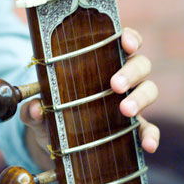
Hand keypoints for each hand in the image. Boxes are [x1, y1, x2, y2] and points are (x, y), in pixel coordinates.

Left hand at [20, 27, 159, 167]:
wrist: (57, 144)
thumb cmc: (52, 113)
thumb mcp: (38, 112)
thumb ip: (32, 110)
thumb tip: (35, 108)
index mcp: (100, 62)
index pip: (121, 42)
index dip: (129, 38)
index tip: (126, 43)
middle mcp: (121, 77)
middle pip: (139, 64)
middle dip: (130, 72)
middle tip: (114, 85)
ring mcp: (130, 101)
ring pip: (149, 90)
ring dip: (140, 98)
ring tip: (126, 110)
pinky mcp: (134, 127)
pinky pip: (150, 128)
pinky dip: (152, 135)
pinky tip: (149, 145)